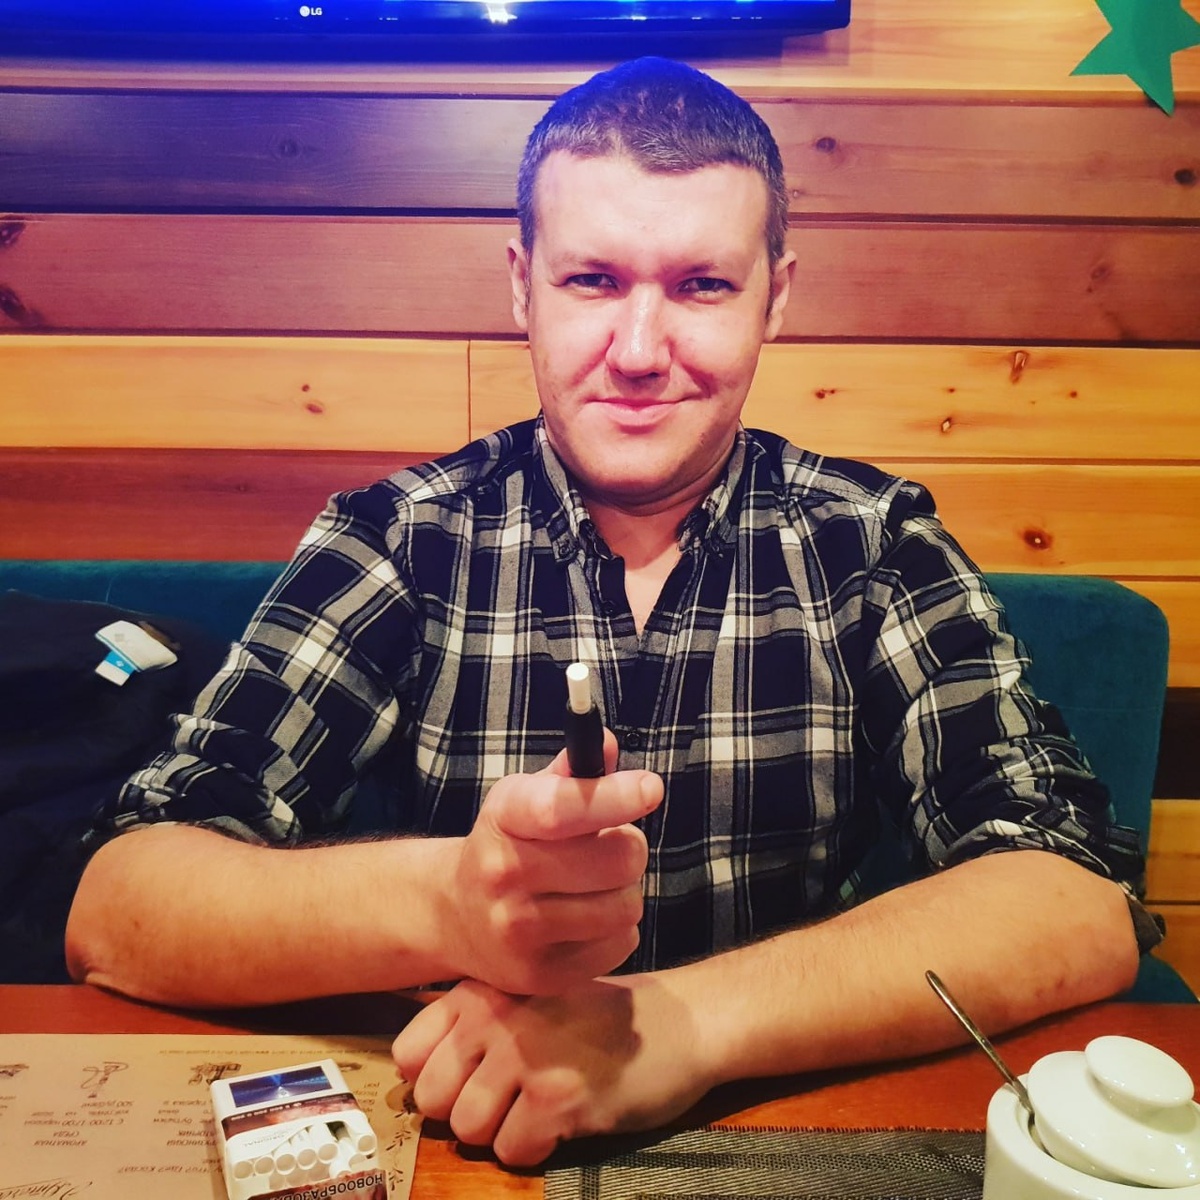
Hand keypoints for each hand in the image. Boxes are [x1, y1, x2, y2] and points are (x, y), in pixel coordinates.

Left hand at [392, 974, 712, 1165]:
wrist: (680, 1022)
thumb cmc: (598, 1017)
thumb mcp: (528, 999)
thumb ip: (473, 1022)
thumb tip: (411, 1074)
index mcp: (484, 991)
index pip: (407, 1054)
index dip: (433, 1078)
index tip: (467, 1077)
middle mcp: (498, 1017)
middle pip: (431, 1099)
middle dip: (464, 1111)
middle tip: (508, 1098)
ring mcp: (527, 1056)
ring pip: (468, 1130)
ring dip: (500, 1132)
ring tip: (537, 1107)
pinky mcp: (559, 1098)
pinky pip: (511, 1151)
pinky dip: (534, 1148)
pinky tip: (563, 1119)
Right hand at [445, 731, 662, 994]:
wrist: (456, 916)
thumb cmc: (510, 844)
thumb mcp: (527, 799)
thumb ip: (573, 773)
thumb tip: (608, 743)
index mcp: (503, 819)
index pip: (562, 809)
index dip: (614, 797)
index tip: (651, 788)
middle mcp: (504, 875)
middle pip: (616, 860)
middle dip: (629, 848)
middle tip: (612, 847)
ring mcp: (519, 931)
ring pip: (625, 905)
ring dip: (624, 891)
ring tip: (596, 885)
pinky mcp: (540, 974)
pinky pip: (621, 944)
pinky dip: (617, 929)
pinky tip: (587, 920)